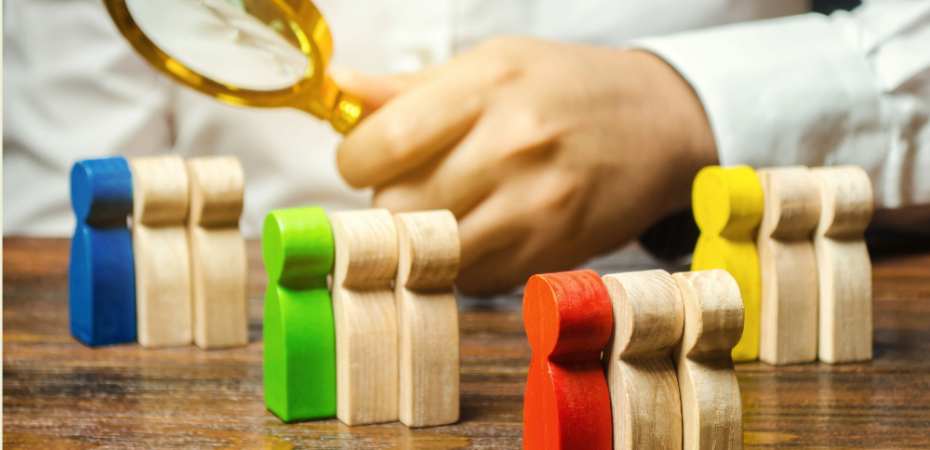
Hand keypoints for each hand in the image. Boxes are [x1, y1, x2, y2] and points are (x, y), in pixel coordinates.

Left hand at [332, 37, 716, 293]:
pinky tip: (481, 232)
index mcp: (487, 86)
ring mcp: (536, 204)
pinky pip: (473, 278)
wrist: (660, 124)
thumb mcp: (495, 63)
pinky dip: (462, 264)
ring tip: (445, 210)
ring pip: (430, 251)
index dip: (354, 160)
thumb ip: (412, 86)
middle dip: (386, 202)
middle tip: (409, 186)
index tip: (364, 160)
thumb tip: (341, 91)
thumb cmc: (570, 87)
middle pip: (397, 206)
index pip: (383, 142)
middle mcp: (512, 144)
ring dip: (421, 238)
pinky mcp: (553, 250)